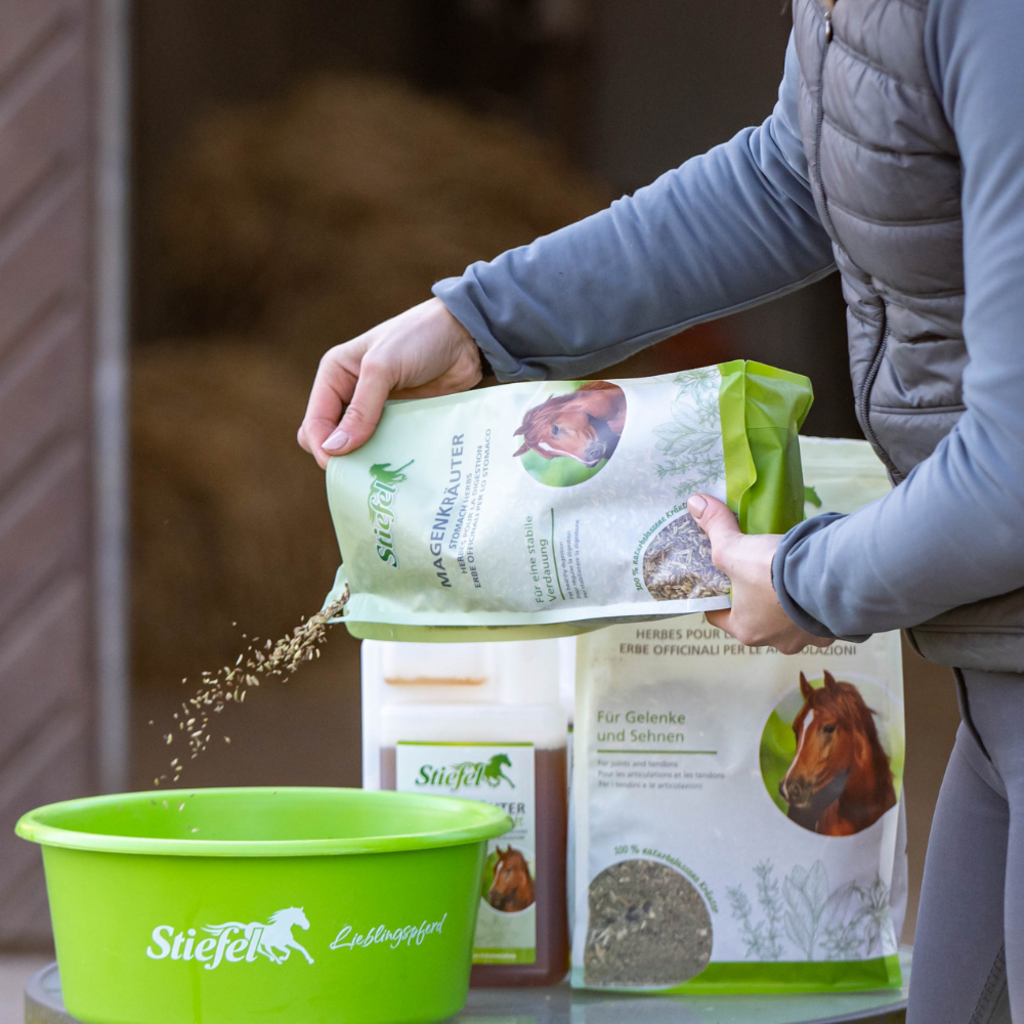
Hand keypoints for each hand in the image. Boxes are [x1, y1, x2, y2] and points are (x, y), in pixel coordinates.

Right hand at [297, 298, 483, 467]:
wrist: (465, 336)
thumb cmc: (419, 338)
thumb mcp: (383, 367)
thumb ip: (360, 408)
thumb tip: (334, 449)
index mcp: (335, 375)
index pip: (315, 422)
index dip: (322, 447)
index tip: (340, 468)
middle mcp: (351, 394)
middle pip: (332, 440)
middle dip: (342, 459)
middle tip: (361, 476)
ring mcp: (377, 410)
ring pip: (361, 448)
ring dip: (368, 463)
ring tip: (381, 479)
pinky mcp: (402, 421)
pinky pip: (389, 447)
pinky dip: (391, 459)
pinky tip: (400, 470)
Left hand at [687, 493, 832, 654]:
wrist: (830, 577)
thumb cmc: (774, 572)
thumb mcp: (736, 548)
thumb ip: (716, 528)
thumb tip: (695, 503)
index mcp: (746, 630)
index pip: (720, 616)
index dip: (717, 596)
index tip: (719, 579)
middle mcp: (776, 641)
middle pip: (756, 617)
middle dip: (754, 597)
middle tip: (756, 571)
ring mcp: (807, 638)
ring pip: (790, 619)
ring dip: (788, 602)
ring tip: (789, 575)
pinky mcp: (833, 629)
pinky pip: (819, 616)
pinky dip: (816, 602)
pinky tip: (815, 582)